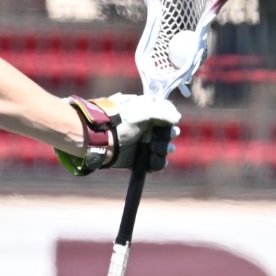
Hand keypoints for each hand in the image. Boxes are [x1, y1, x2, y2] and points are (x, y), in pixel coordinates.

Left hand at [62, 94, 181, 174]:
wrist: (99, 140)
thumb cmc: (119, 122)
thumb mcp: (141, 113)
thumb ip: (162, 113)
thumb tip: (177, 117)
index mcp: (146, 111)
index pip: (168, 114)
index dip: (170, 120)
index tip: (169, 123)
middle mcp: (146, 127)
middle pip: (168, 133)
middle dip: (167, 136)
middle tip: (161, 137)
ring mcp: (142, 143)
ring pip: (164, 148)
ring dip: (162, 150)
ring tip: (154, 150)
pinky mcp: (138, 158)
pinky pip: (155, 163)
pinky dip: (156, 163)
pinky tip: (151, 161)